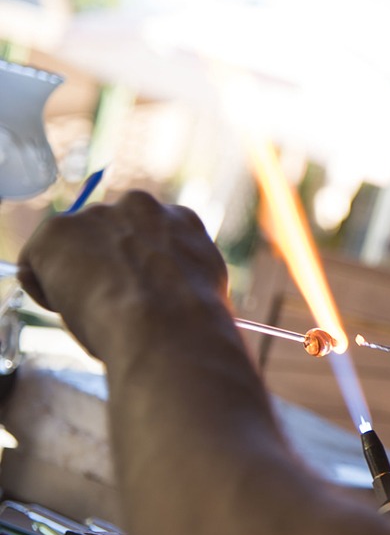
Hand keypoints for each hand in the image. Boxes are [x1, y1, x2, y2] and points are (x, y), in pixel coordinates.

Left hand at [17, 191, 230, 369]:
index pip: (152, 233)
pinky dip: (44, 288)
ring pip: (74, 247)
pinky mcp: (58, 231)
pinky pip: (38, 261)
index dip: (143, 264)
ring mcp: (97, 216)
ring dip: (78, 274)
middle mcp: (141, 206)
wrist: (168, 328)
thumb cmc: (192, 325)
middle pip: (110, 233)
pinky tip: (69, 310)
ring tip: (94, 311)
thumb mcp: (206, 291)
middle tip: (113, 302)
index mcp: (182, 220)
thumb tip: (167, 293)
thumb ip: (180, 276)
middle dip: (107, 263)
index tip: (141, 291)